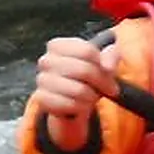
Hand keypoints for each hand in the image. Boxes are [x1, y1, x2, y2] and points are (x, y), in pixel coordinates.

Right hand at [33, 35, 119, 150]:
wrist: (72, 98)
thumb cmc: (88, 75)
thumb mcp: (103, 60)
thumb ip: (111, 56)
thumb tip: (108, 66)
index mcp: (57, 46)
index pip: (86, 51)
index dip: (102, 64)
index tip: (109, 71)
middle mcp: (46, 61)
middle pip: (83, 70)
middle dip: (101, 81)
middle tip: (110, 88)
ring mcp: (42, 80)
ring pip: (77, 90)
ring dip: (91, 96)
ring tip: (93, 97)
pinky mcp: (41, 99)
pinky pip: (67, 105)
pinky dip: (80, 107)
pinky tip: (82, 105)